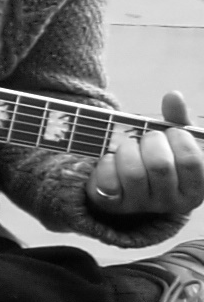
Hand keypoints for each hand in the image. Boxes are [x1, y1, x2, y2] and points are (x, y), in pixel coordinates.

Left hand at [90, 90, 203, 221]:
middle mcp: (172, 203)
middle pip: (160, 165)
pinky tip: (111, 160)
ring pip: (133, 172)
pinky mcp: (113, 205)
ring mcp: (142, 206)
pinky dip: (106, 163)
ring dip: (126, 150)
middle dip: (150, 142)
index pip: (191, 160)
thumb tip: (173, 95)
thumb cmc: (158, 158)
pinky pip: (108, 181)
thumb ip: (177, 120)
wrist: (127, 187)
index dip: (178, 138)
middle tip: (147, 139)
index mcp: (195, 188)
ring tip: (127, 147)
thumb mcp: (174, 142)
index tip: (171, 133)